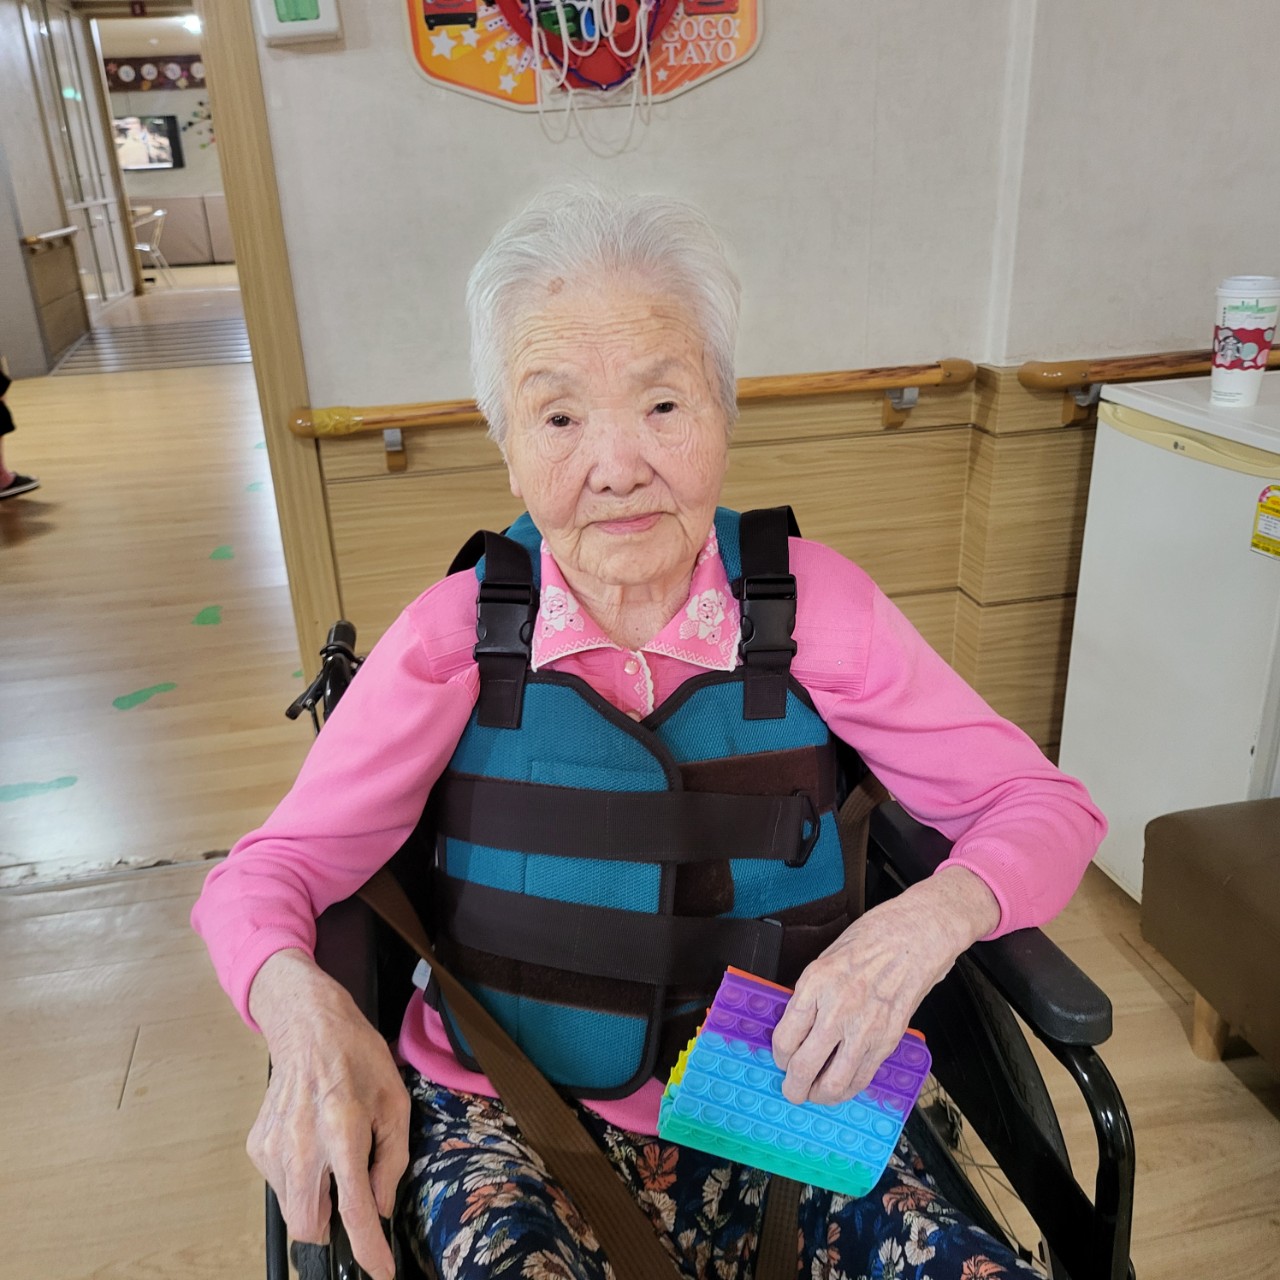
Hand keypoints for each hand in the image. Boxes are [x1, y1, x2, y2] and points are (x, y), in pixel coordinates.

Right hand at [247, 949, 408, 1279]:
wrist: (307, 1025)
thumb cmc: (358, 1057)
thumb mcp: (395, 1102)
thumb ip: (391, 1160)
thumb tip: (380, 1209)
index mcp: (342, 1129)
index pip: (353, 1207)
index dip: (367, 1247)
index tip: (379, 1271)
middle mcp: (300, 1144)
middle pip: (308, 1225)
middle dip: (331, 1235)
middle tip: (354, 1215)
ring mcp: (272, 1147)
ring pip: (292, 1209)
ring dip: (316, 1204)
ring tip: (335, 1158)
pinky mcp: (256, 1146)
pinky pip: (280, 1185)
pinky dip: (301, 1181)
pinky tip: (314, 1144)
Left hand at [771, 867, 998, 1105]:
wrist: (915, 936)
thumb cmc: (871, 939)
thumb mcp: (825, 960)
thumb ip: (809, 995)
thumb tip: (794, 1025)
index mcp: (815, 984)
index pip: (785, 1037)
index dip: (778, 1056)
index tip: (781, 1058)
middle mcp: (837, 1009)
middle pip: (803, 1066)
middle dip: (792, 1086)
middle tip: (790, 1089)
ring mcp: (864, 1028)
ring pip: (834, 1083)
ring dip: (819, 1095)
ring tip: (814, 1095)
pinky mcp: (888, 1040)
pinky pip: (862, 1077)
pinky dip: (848, 1089)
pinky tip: (841, 1087)